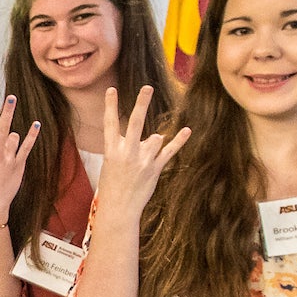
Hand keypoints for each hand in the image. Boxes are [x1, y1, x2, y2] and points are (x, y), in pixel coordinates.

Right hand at [0, 95, 40, 223]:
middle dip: (7, 112)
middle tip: (12, 97)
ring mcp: (7, 159)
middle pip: (1, 127)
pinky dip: (32, 135)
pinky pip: (26, 147)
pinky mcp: (18, 165)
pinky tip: (36, 124)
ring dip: (12, 137)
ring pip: (13, 136)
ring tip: (7, 146)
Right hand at [93, 85, 189, 223]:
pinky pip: (169, 151)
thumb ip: (132, 148)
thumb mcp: (113, 164)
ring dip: (152, 144)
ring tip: (142, 162)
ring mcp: (142, 161)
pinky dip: (178, 141)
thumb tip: (155, 137)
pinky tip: (187, 130)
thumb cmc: (113, 186)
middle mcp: (127, 152)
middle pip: (135, 122)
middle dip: (141, 104)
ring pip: (154, 139)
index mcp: (111, 150)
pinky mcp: (154, 169)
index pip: (109, 123)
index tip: (111, 89)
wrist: (118, 209)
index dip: (110, 105)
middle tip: (147, 87)